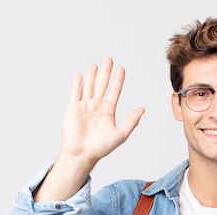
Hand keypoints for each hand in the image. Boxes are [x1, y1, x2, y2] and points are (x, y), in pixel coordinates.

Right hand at [34, 58, 144, 201]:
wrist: (82, 153)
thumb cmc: (102, 147)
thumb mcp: (121, 133)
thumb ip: (131, 120)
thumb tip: (143, 109)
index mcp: (108, 111)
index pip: (114, 91)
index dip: (118, 80)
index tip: (121, 69)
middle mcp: (97, 107)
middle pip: (102, 85)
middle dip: (106, 73)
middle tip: (109, 60)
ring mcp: (85, 106)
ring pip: (90, 86)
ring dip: (93, 75)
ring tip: (96, 65)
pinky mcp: (73, 108)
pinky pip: (76, 92)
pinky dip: (78, 83)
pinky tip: (80, 75)